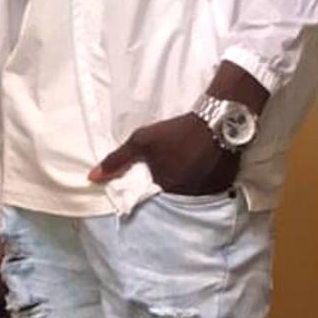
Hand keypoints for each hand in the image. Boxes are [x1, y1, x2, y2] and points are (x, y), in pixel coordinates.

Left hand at [90, 114, 238, 194]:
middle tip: (177, 169)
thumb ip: (117, 160)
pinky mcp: (225, 186)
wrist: (218, 119)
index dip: (155, 186)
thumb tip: (91, 179)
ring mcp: (208, 192)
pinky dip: (207, 183)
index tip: (158, 176)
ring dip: (191, 186)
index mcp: (165, 188)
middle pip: (175, 196)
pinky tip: (206, 170)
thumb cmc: (176, 131)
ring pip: (194, 195)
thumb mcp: (142, 141)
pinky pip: (212, 190)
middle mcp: (188, 196)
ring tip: (191, 170)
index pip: (155, 197)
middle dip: (173, 186)